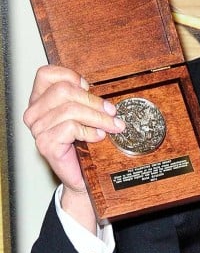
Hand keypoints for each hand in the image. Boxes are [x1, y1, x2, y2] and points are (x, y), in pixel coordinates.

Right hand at [23, 65, 123, 227]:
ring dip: (98, 118)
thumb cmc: (84, 146)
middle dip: (94, 101)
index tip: (90, 88)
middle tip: (112, 112)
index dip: (71, 76)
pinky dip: (90, 131)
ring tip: (112, 126)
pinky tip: (99, 137)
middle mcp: (34, 113)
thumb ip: (84, 100)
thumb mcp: (85, 117)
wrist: (82, 178)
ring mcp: (38, 129)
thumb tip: (99, 92)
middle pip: (63, 90)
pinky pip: (70, 127)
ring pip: (70, 109)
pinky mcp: (46, 144)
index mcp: (40, 101)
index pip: (47, 74)